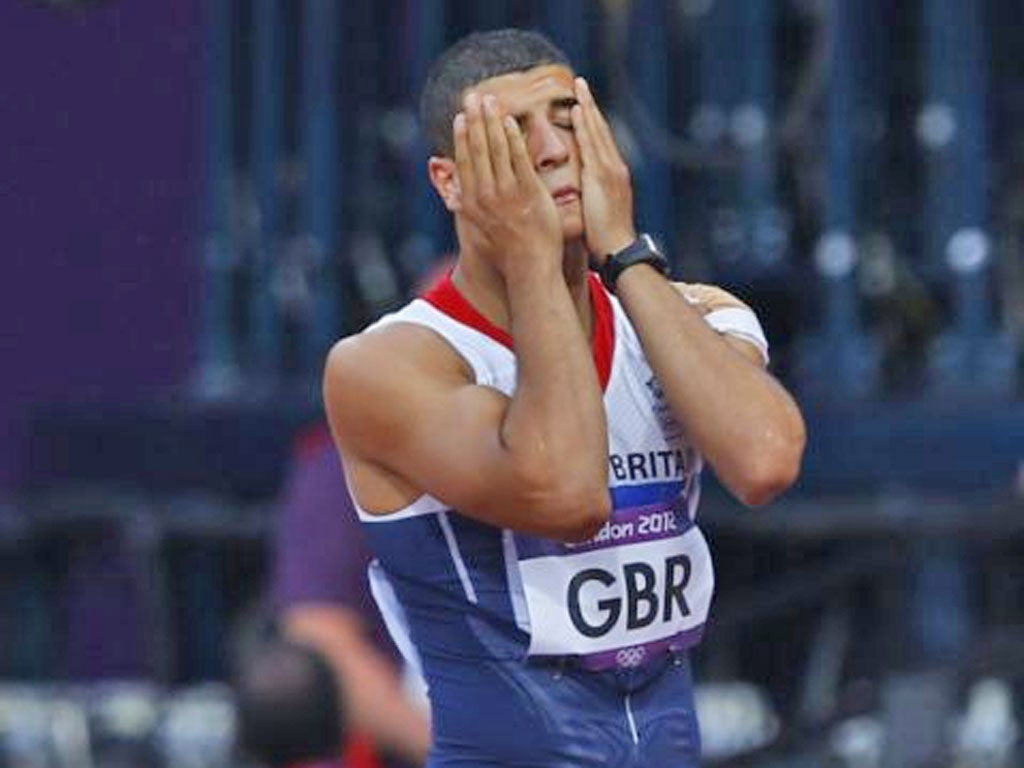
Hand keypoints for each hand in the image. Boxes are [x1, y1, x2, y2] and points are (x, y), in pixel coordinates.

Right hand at [451, 91, 562, 276]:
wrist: (530, 265)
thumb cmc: (507, 248)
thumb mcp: (479, 227)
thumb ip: (467, 207)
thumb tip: (452, 195)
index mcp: (472, 202)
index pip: (465, 161)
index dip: (462, 136)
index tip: (460, 116)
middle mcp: (485, 195)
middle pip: (478, 150)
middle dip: (474, 120)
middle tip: (472, 96)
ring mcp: (506, 193)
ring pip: (496, 150)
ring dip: (492, 122)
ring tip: (490, 100)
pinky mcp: (528, 192)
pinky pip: (519, 159)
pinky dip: (513, 138)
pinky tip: (510, 120)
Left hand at [571, 77, 636, 263]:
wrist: (618, 250)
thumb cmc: (605, 238)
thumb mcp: (598, 211)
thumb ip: (591, 195)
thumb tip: (582, 192)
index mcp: (612, 176)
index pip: (600, 142)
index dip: (591, 122)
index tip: (582, 104)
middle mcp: (614, 167)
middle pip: (601, 130)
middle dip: (591, 106)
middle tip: (581, 84)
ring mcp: (610, 169)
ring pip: (598, 131)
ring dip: (588, 108)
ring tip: (578, 88)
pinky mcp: (603, 175)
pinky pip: (591, 144)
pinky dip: (585, 126)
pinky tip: (577, 110)